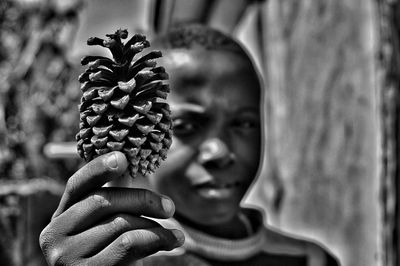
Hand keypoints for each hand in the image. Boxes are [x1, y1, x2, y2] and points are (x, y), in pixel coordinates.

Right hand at [39, 151, 183, 265]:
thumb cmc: (112, 256)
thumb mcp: (106, 226)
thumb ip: (112, 200)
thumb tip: (126, 161)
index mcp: (61, 217)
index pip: (77, 184)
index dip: (99, 168)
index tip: (124, 157)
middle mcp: (54, 235)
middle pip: (103, 201)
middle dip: (142, 199)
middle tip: (169, 206)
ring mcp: (66, 256)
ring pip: (120, 223)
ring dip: (154, 226)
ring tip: (175, 233)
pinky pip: (129, 243)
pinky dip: (157, 238)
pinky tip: (172, 240)